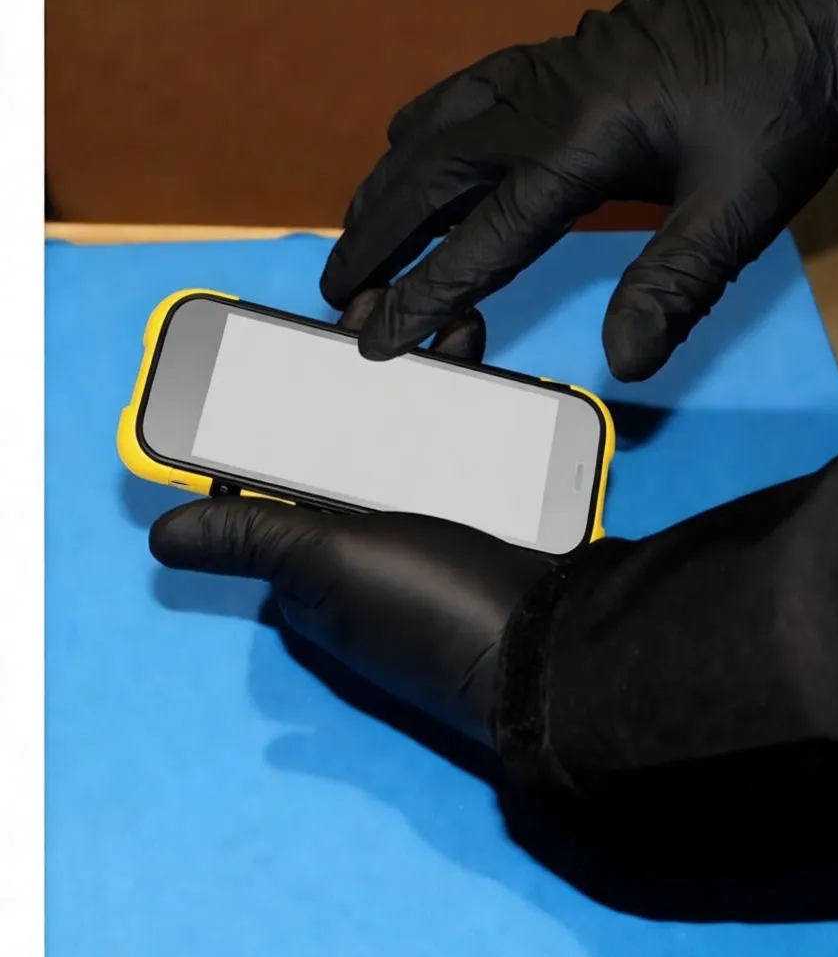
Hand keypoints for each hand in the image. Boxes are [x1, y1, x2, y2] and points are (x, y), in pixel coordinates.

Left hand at [151, 285, 550, 744]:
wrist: (560, 643)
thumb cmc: (432, 603)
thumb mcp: (328, 564)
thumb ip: (253, 538)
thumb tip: (158, 538)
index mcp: (319, 561)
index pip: (281, 475)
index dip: (279, 411)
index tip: (291, 348)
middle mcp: (371, 544)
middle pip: (352, 445)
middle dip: (358, 379)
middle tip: (375, 313)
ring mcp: (435, 529)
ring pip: (414, 438)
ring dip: (420, 379)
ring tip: (438, 321)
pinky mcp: (490, 519)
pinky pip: (468, 449)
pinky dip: (470, 405)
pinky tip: (477, 362)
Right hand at [320, 0, 837, 380]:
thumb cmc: (787, 94)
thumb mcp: (743, 203)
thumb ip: (675, 285)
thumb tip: (625, 365)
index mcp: (579, 142)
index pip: (479, 239)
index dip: (421, 296)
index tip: (373, 340)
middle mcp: (544, 99)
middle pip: (426, 176)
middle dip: (374, 240)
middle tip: (335, 290)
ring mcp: (546, 69)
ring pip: (432, 128)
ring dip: (387, 185)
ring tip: (356, 234)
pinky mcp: (560, 57)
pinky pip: (462, 91)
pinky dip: (422, 130)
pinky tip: (415, 146)